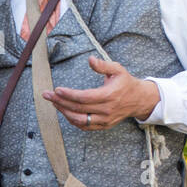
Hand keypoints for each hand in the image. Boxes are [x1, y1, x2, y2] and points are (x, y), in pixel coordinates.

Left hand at [42, 56, 159, 128]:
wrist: (139, 99)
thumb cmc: (126, 82)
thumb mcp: (117, 69)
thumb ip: (103, 65)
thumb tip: (90, 59)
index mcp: (109, 96)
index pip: (84, 97)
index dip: (68, 95)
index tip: (56, 89)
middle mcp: (106, 110)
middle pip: (78, 109)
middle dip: (60, 102)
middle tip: (47, 95)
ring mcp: (105, 120)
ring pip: (79, 120)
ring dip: (64, 112)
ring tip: (54, 103)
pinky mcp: (103, 126)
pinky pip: (84, 126)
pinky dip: (72, 120)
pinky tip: (65, 111)